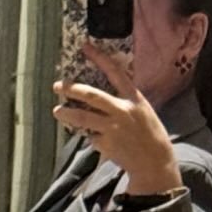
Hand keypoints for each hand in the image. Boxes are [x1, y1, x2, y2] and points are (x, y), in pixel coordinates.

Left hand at [52, 43, 182, 194]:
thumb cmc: (150, 136)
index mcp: (134, 99)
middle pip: (91, 95)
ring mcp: (113, 128)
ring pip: (83, 117)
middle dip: (71, 88)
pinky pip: (92, 136)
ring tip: (57, 111)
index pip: (115, 73)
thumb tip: (100, 99)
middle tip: (57, 85)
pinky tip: (95, 139)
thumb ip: (124, 102)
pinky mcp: (106, 144)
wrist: (155, 163)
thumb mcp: (143, 112)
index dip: (99, 58)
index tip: (85, 47)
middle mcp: (122, 111)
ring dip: (67, 113)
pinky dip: (90, 136)